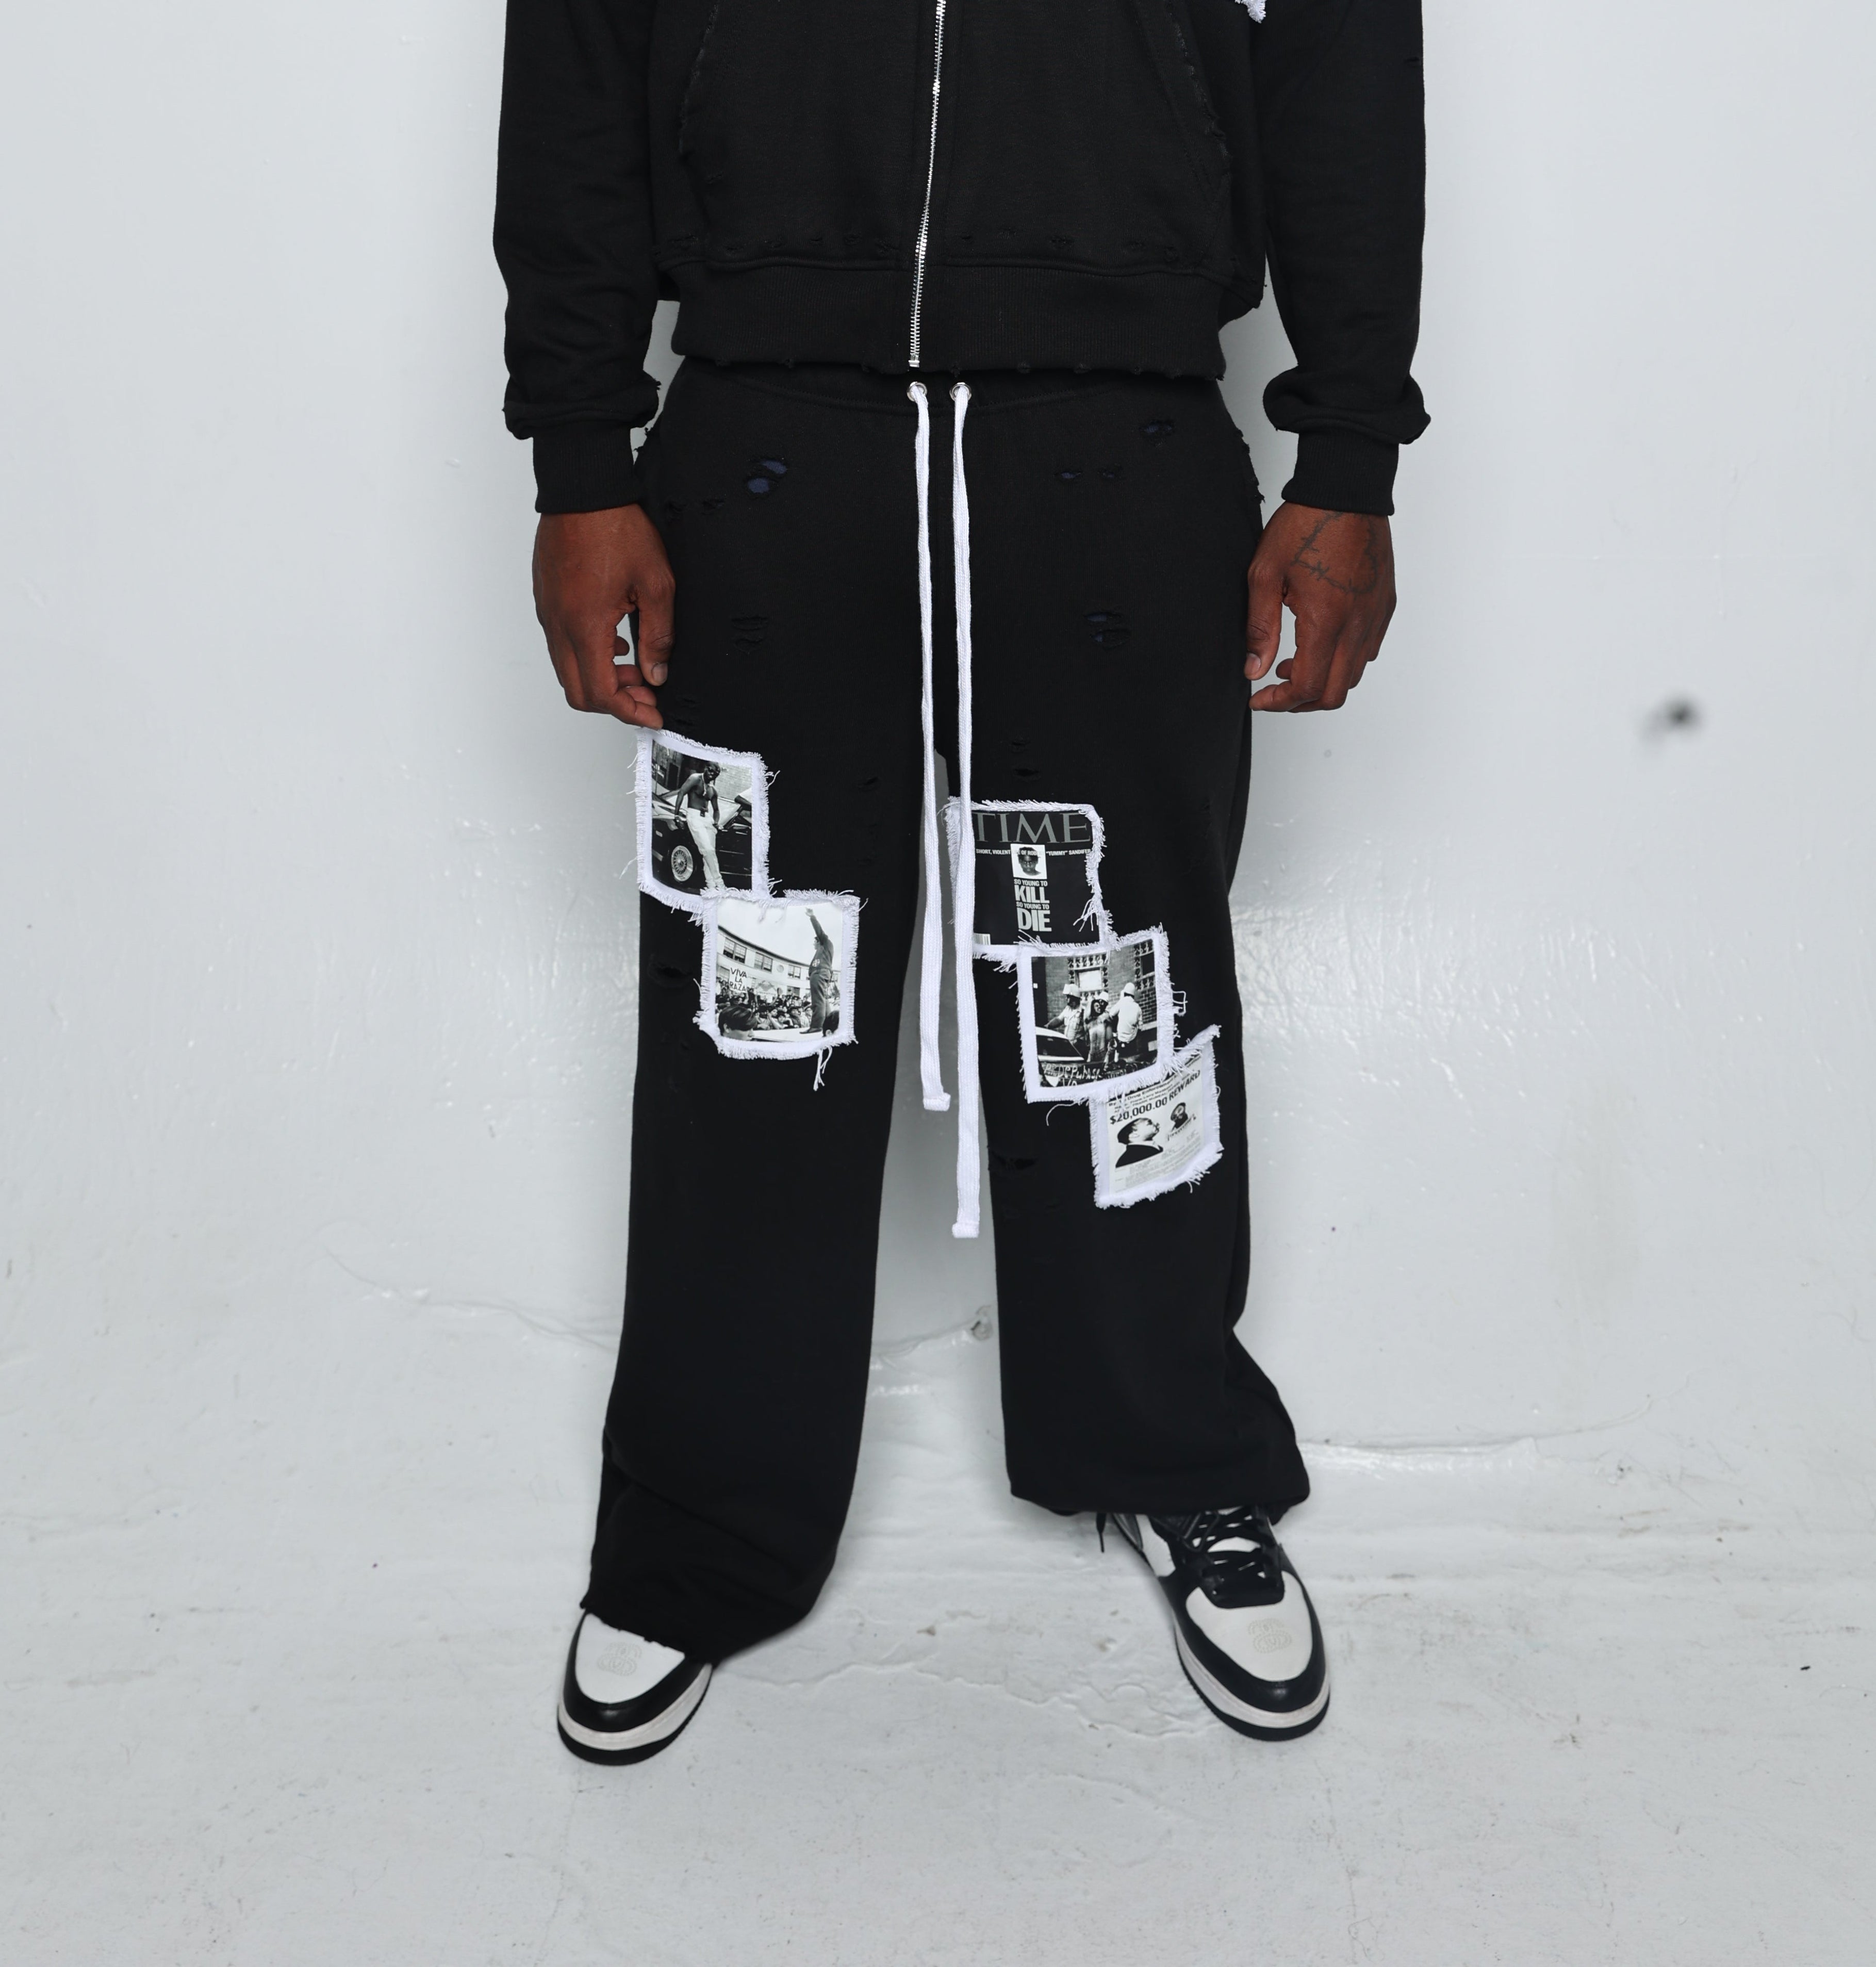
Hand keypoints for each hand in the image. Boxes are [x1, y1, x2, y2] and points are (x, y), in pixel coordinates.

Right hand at [532, 504, 674, 728]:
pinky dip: (587, 656)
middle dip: (614, 702)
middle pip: (578, 692)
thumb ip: (658, 635)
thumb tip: (657, 673)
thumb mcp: (656, 583)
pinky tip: (614, 640)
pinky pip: (561, 645)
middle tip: (645, 692)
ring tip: (634, 665)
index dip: (630, 712)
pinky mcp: (545, 601)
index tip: (653, 713)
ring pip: (567, 670)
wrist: (583, 489)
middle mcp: (558, 625)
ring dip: (600, 679)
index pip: (600, 694)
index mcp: (585, 625)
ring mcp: (547, 613)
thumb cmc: (617, 527)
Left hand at [1245, 503, 1395, 711]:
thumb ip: (1259, 628)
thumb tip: (1254, 669)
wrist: (1345, 489)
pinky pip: (1368, 650)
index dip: (1279, 702)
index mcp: (1327, 620)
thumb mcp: (1265, 574)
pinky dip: (1344, 660)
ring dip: (1323, 680)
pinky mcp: (1384, 605)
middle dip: (1300, 701)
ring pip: (1354, 675)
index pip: (1306, 687)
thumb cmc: (1305, 524)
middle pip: (1334, 693)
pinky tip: (1321, 641)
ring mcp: (1376, 616)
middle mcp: (1358, 624)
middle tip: (1274, 688)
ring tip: (1293, 660)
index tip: (1258, 697)